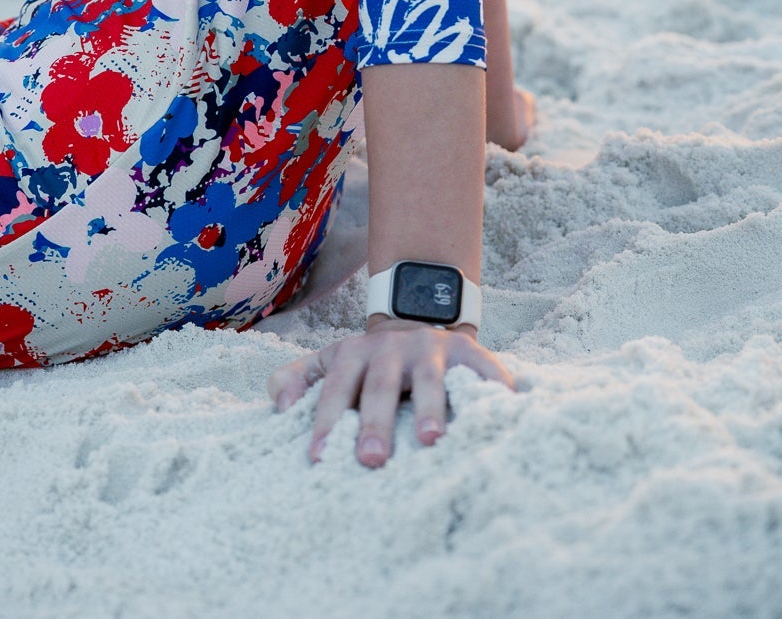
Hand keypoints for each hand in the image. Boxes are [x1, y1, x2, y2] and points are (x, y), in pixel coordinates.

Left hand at [267, 318, 515, 467]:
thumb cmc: (368, 363)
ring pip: (430, 378)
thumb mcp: (329, 362)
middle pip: (382, 386)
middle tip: (370, 460)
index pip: (336, 389)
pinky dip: (492, 384)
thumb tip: (281, 406)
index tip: (317, 457)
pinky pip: (481, 368)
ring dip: (429, 408)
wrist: (414, 319)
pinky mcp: (466, 350)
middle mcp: (391, 348)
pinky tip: (501, 405)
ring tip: (430, 440)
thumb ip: (296, 379)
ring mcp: (431, 347)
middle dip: (376, 423)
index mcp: (353, 353)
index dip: (326, 421)